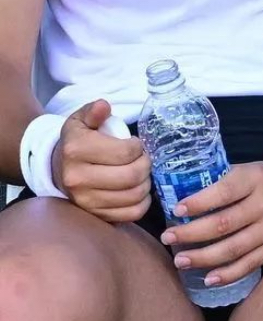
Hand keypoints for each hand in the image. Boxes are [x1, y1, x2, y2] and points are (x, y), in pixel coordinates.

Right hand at [54, 99, 151, 222]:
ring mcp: (85, 201)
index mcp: (76, 150)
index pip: (124, 152)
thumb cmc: (77, 142)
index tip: (136, 145)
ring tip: (141, 173)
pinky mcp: (94, 215)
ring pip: (133, 196)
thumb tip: (104, 106)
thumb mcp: (81, 121)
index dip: (138, 148)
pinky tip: (139, 191)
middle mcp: (77, 178)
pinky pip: (131, 214)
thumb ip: (93, 111)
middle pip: (131, 176)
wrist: (57, 169)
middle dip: (146, 165)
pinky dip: (142, 203)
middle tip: (144, 159)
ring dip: (146, 183)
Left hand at [160, 161, 262, 288]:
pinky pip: (249, 264)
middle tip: (168, 237)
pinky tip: (207, 278)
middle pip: (224, 224)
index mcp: (256, 179)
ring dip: (203, 257)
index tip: (176, 210)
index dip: (198, 203)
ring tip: (180, 260)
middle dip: (191, 233)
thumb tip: (180, 196)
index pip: (224, 192)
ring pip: (233, 248)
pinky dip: (227, 274)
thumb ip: (221, 182)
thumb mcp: (248, 170)